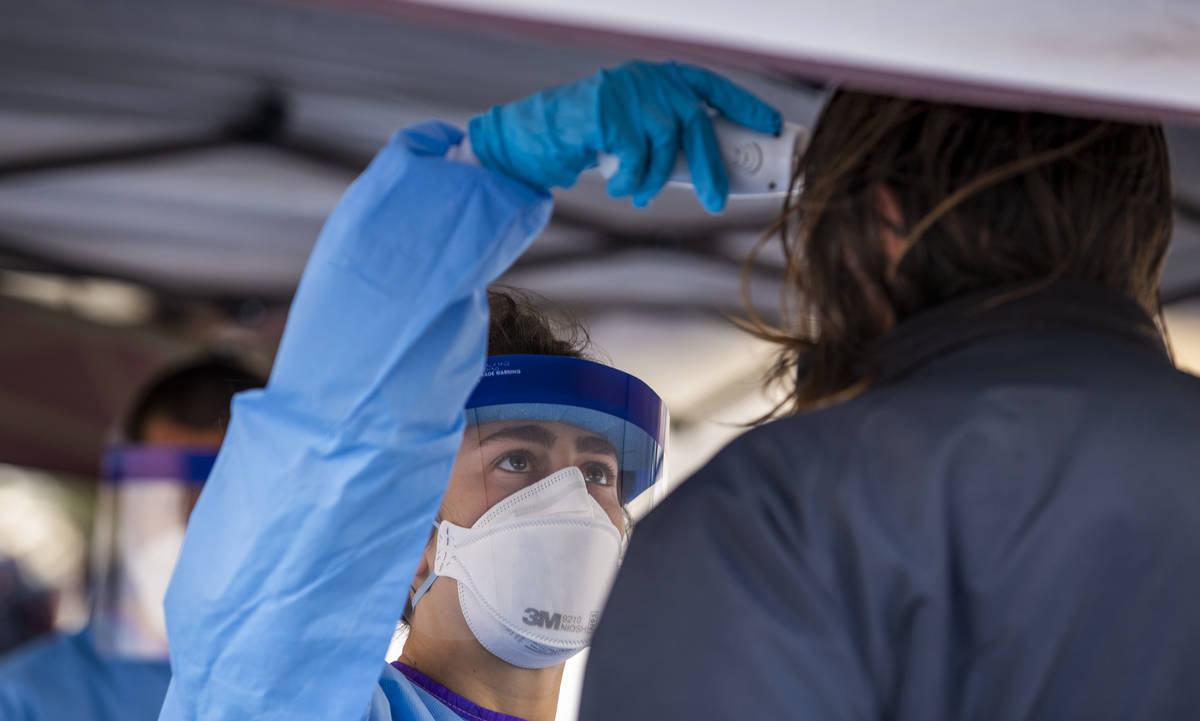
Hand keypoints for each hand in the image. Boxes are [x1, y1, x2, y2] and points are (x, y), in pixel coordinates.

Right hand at [468, 60, 781, 212]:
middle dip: (709, 165)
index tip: (771, 126)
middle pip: (695, 121)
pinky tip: (620, 186)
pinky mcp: (607, 110)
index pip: (713, 87)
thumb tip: (714, 171)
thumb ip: (671, 138)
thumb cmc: (595, 138)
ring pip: (664, 142)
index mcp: (662, 79)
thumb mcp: (639, 132)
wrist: (539, 136)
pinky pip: (636, 155)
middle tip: (716, 199)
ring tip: (640, 194)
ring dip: (655, 179)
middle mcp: (649, 79)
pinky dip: (631, 180)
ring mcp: (628, 91)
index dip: (745, 106)